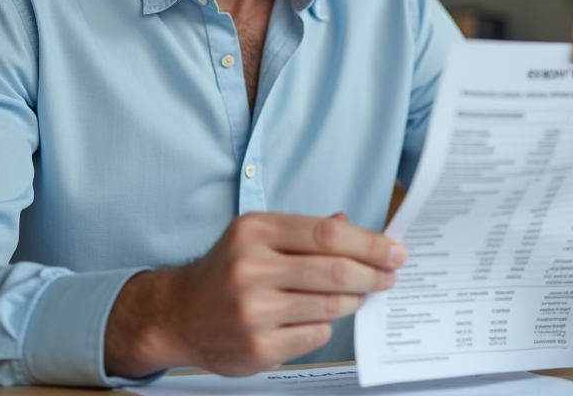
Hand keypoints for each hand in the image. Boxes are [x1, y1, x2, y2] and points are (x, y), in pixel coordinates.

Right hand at [105, 212, 406, 377]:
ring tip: (359, 293)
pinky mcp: (258, 346)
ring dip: (354, 299)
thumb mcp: (257, 236)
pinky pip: (316, 335)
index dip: (369, 243)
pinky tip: (319, 318)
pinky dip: (326, 326)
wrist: (179, 315)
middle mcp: (250, 269)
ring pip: (330, 305)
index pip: (328, 234)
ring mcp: (253, 311)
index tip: (394, 250)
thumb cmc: (226, 271)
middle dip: (373, 273)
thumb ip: (305, 231)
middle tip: (390, 275)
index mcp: (255, 232)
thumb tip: (352, 225)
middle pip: (335, 270)